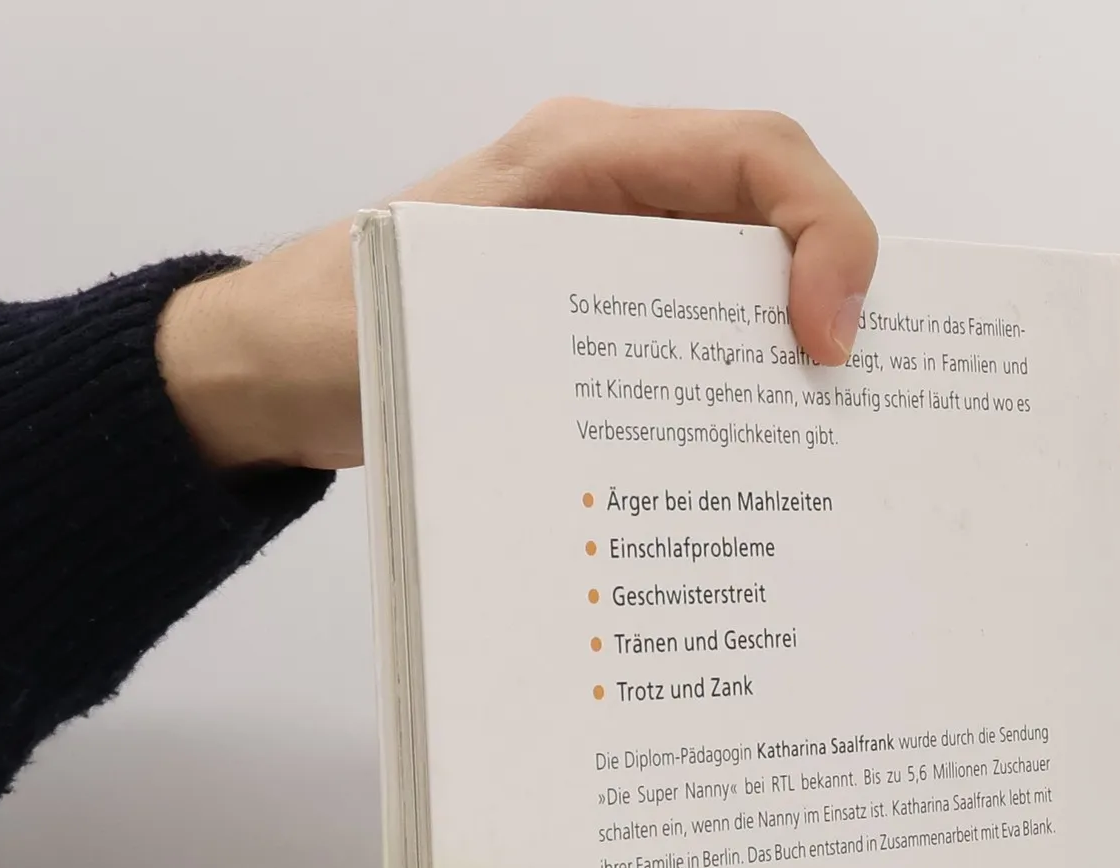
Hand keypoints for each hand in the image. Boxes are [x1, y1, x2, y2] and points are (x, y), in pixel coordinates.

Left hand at [158, 97, 877, 469]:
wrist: (273, 368)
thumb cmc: (331, 329)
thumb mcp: (428, 319)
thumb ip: (530, 335)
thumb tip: (658, 408)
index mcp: (580, 160)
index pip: (756, 152)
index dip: (824, 232)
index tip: (826, 341)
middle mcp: (614, 194)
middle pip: (777, 216)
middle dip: (835, 299)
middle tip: (846, 410)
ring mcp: (615, 258)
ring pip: (753, 284)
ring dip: (794, 358)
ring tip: (820, 446)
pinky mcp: (607, 323)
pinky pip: (706, 339)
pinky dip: (745, 390)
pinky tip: (753, 464)